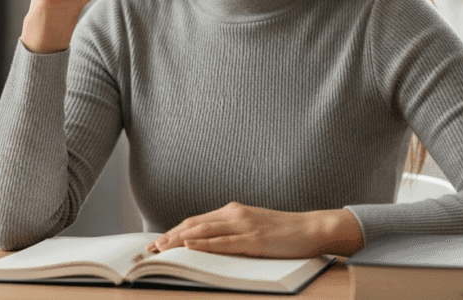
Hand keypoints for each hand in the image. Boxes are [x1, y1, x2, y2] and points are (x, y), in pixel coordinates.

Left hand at [143, 202, 363, 258]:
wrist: (312, 228)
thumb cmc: (284, 232)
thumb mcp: (254, 227)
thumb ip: (232, 232)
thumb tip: (209, 244)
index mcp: (233, 211)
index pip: (195, 221)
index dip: (174, 231)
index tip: (157, 243)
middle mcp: (234, 214)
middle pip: (193, 224)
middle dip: (169, 237)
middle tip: (150, 250)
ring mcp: (244, 225)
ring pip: (203, 231)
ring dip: (178, 241)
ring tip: (161, 249)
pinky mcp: (254, 239)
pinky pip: (223, 242)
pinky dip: (203, 244)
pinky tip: (189, 245)